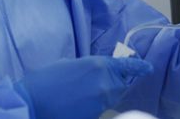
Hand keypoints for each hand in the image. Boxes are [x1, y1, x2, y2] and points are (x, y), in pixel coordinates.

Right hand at [15, 56, 153, 118]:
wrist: (31, 103)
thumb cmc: (44, 81)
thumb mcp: (68, 65)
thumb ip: (87, 68)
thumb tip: (95, 74)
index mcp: (98, 65)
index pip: (126, 66)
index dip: (139, 67)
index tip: (148, 68)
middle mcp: (105, 82)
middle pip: (120, 86)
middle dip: (112, 85)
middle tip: (92, 87)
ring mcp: (101, 102)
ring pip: (110, 99)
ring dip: (101, 97)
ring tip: (80, 96)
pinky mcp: (94, 116)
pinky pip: (100, 110)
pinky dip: (92, 108)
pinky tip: (76, 105)